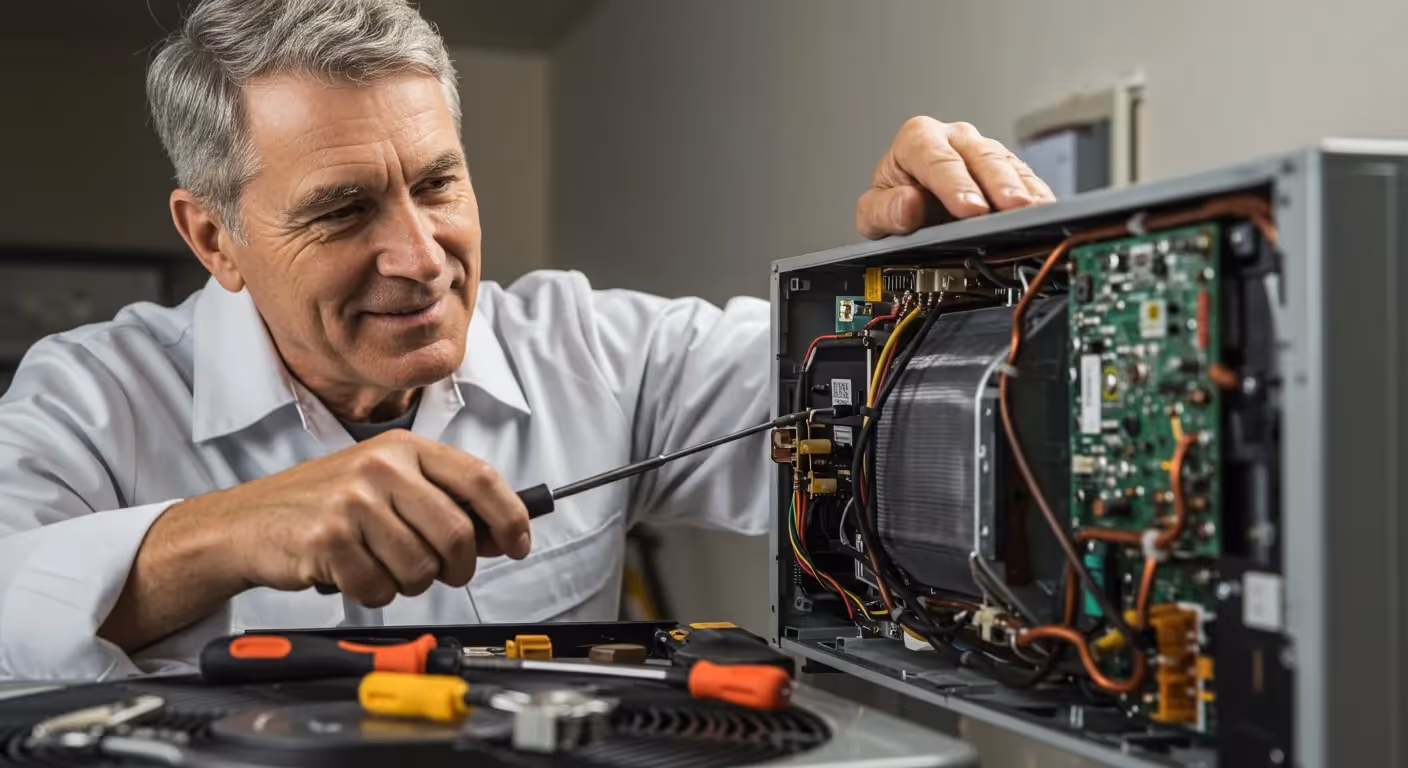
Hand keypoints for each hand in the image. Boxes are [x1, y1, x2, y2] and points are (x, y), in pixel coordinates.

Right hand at [193, 429, 531, 606]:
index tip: (519, 543)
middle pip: (457, 533)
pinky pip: (380, 588)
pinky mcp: (328, 539)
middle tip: (442, 572)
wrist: (245, 522)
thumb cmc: (323, 504)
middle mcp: (381, 467)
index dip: (510, 516)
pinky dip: (373, 593)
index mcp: (404, 447)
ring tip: (383, 566)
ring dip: (410, 583)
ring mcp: (353, 501)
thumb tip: (500, 532)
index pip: (480, 478)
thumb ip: (441, 500)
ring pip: (421, 568)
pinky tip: (353, 573)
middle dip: (458, 567)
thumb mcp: (386, 483)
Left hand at [856, 117, 1054, 238]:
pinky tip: (1045, 208)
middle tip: (1011, 208)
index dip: (955, 184)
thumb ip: (884, 211)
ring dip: (1022, 188)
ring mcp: (983, 151)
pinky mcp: (1006, 169)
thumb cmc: (893, 202)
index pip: (938, 159)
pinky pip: (1025, 177)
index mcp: (918, 139)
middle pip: (980, 157)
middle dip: (997, 184)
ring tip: (1034, 209)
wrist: (908, 204)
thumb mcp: (873, 214)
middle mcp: (954, 138)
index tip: (968, 209)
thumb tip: (908, 205)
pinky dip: (1036, 194)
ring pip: (1007, 163)